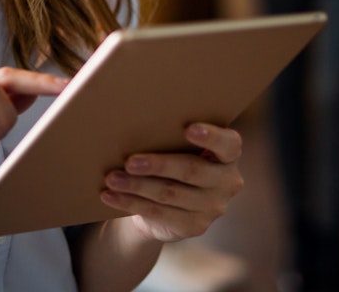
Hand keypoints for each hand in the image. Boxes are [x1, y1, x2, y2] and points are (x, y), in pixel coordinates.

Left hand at [100, 123, 243, 242]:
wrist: (170, 200)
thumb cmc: (173, 154)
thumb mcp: (178, 143)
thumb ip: (170, 130)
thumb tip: (131, 113)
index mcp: (228, 155)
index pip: (228, 144)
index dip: (210, 136)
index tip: (188, 128)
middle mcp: (226, 182)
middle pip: (191, 171)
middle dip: (157, 165)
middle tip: (129, 161)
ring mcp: (212, 207)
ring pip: (169, 194)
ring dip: (136, 186)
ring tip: (112, 178)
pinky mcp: (194, 226)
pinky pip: (158, 213)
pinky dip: (130, 202)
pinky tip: (110, 196)